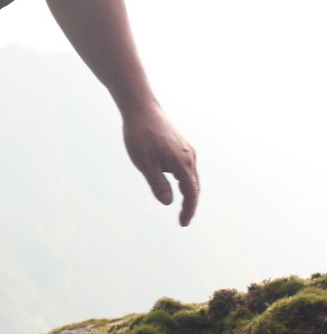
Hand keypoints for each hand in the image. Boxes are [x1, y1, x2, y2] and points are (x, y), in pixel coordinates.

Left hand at [122, 102, 199, 225]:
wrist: (141, 109)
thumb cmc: (140, 136)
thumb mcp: (144, 163)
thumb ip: (157, 183)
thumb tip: (168, 203)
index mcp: (182, 163)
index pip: (191, 193)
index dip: (188, 209)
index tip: (183, 223)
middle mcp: (189, 157)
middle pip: (194, 186)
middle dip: (190, 204)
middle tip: (183, 220)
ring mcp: (186, 150)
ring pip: (190, 176)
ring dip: (188, 192)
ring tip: (182, 206)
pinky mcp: (181, 146)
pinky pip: (186, 167)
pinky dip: (184, 180)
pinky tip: (176, 184)